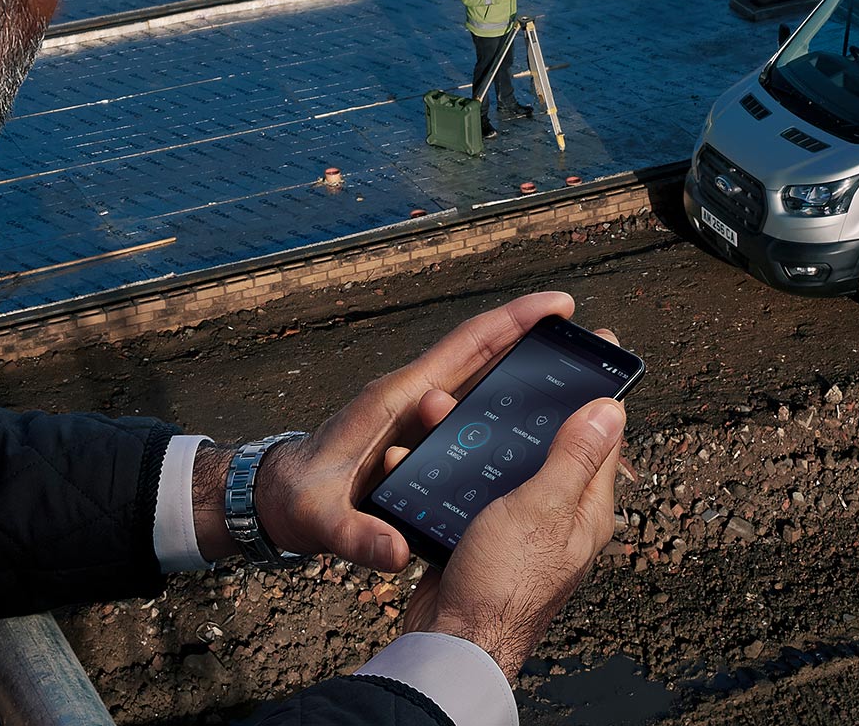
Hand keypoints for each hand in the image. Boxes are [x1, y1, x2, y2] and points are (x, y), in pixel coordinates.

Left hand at [199, 292, 583, 572]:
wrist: (275, 500)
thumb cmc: (297, 500)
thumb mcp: (322, 521)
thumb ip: (357, 535)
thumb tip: (395, 552)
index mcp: (397, 400)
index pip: (465, 347)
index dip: (513, 322)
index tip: (557, 306)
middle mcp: (412, 397)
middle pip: (482, 354)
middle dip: (531, 336)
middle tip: (582, 333)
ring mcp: (416, 412)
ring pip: (478, 378)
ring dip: (518, 366)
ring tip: (569, 367)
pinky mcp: (418, 431)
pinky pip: (468, 405)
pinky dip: (499, 397)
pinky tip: (527, 411)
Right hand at [401, 383, 624, 680]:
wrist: (452, 639)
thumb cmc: (504, 583)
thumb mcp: (543, 508)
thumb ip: (575, 457)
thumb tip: (611, 409)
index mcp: (586, 508)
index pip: (604, 437)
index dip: (599, 390)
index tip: (594, 346)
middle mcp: (559, 516)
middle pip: (555, 444)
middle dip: (535, 405)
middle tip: (521, 363)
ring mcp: (522, 527)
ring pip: (511, 462)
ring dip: (488, 432)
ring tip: (461, 403)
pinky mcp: (485, 537)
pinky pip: (478, 487)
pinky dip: (462, 465)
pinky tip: (441, 448)